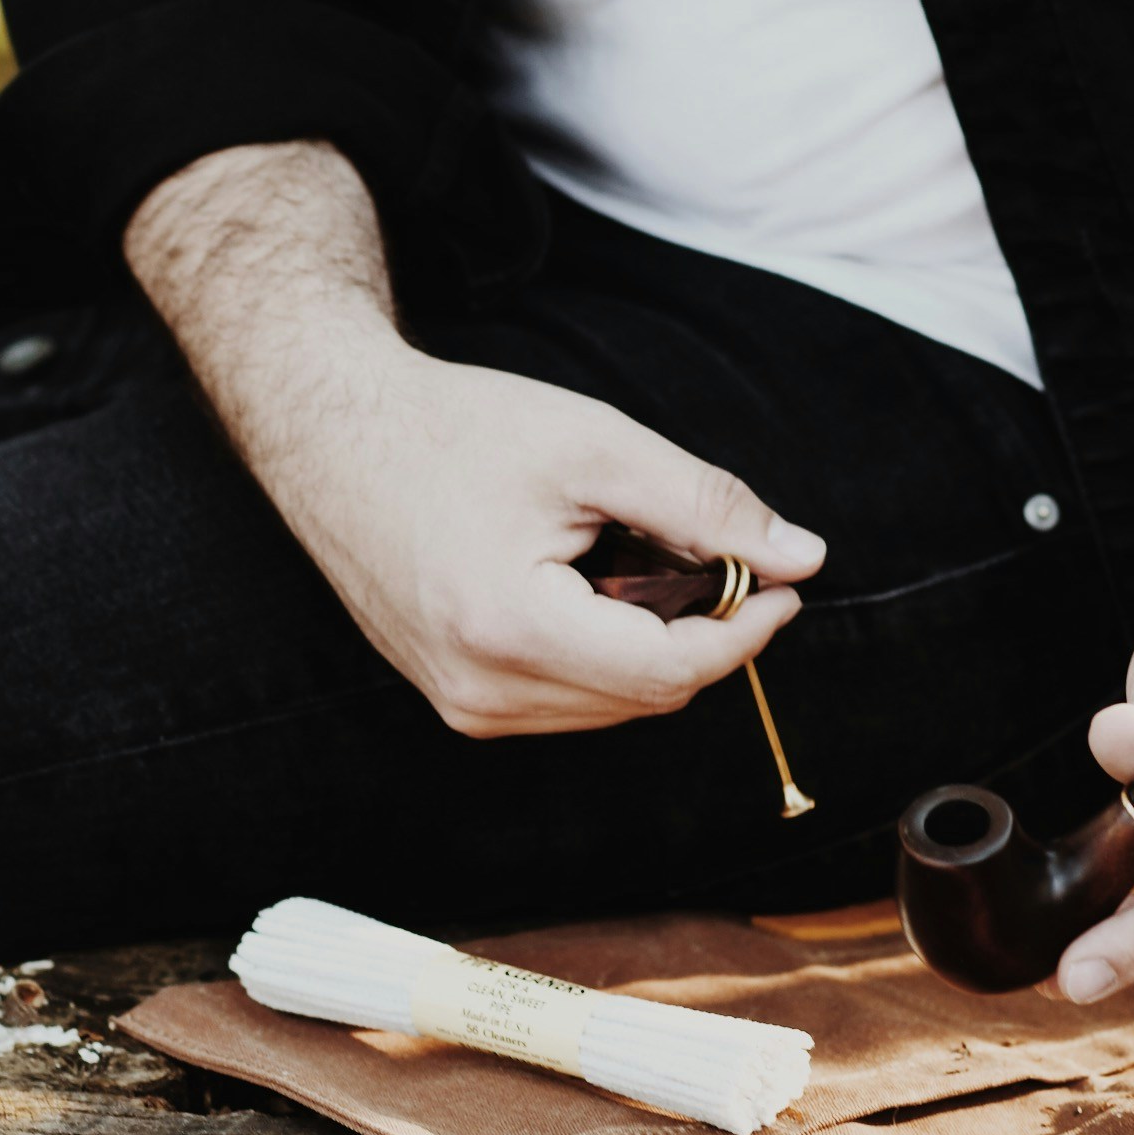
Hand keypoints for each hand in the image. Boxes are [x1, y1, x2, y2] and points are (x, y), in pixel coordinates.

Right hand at [246, 331, 823, 734]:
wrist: (330, 435)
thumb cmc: (454, 429)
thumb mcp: (593, 447)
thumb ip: (704, 505)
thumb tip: (803, 557)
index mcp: (508, 629)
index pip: (668, 671)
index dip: (744, 630)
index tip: (784, 582)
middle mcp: (478, 690)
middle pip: (646, 696)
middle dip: (702, 634)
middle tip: (722, 556)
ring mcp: (461, 705)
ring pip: (612, 706)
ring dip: (654, 645)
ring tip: (641, 559)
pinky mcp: (455, 700)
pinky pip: (567, 700)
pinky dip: (606, 653)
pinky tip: (591, 586)